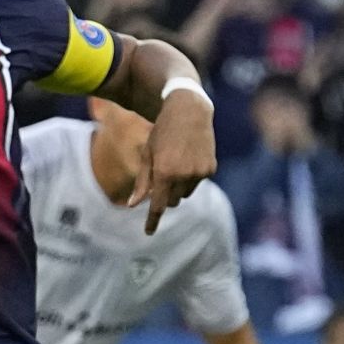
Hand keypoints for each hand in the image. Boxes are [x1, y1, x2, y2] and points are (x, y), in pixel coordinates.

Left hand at [132, 91, 216, 232]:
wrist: (189, 111)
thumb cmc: (162, 133)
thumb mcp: (147, 155)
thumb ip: (142, 183)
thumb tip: (132, 205)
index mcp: (164, 173)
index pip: (158, 205)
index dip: (153, 220)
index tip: (148, 232)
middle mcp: (184, 175)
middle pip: (172, 202)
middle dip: (165, 195)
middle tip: (162, 175)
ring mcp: (199, 173)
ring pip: (185, 194)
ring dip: (178, 186)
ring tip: (176, 162)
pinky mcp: (210, 169)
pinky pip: (197, 183)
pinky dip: (191, 177)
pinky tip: (189, 157)